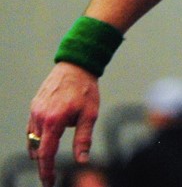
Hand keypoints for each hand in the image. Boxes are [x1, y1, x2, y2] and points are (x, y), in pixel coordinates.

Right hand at [27, 63, 100, 186]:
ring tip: (47, 163)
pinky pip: (31, 128)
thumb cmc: (86, 90)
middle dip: (43, 165)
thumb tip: (82, 161)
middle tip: (49, 178)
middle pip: (37, 150)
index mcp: (54, 121)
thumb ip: (84, 139)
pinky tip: (43, 144)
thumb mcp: (90, 115)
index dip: (46, 170)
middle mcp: (40, 117)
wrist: (76, 66)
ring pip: (32, 140)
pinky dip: (36, 139)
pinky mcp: (34, 106)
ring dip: (39, 152)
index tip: (49, 183)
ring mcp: (34, 111)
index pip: (46, 153)